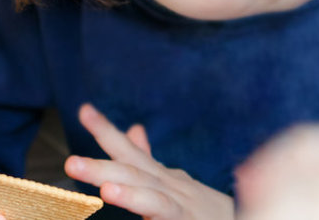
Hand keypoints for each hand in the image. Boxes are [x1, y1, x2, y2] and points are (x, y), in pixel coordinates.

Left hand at [66, 104, 233, 219]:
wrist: (247, 219)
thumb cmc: (204, 208)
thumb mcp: (172, 181)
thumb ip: (147, 158)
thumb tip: (132, 129)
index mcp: (161, 176)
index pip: (130, 151)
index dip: (106, 131)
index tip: (84, 110)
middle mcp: (174, 188)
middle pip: (136, 174)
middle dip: (103, 167)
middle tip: (71, 163)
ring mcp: (184, 209)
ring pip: (154, 200)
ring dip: (129, 193)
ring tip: (105, 192)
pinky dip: (151, 216)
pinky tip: (136, 216)